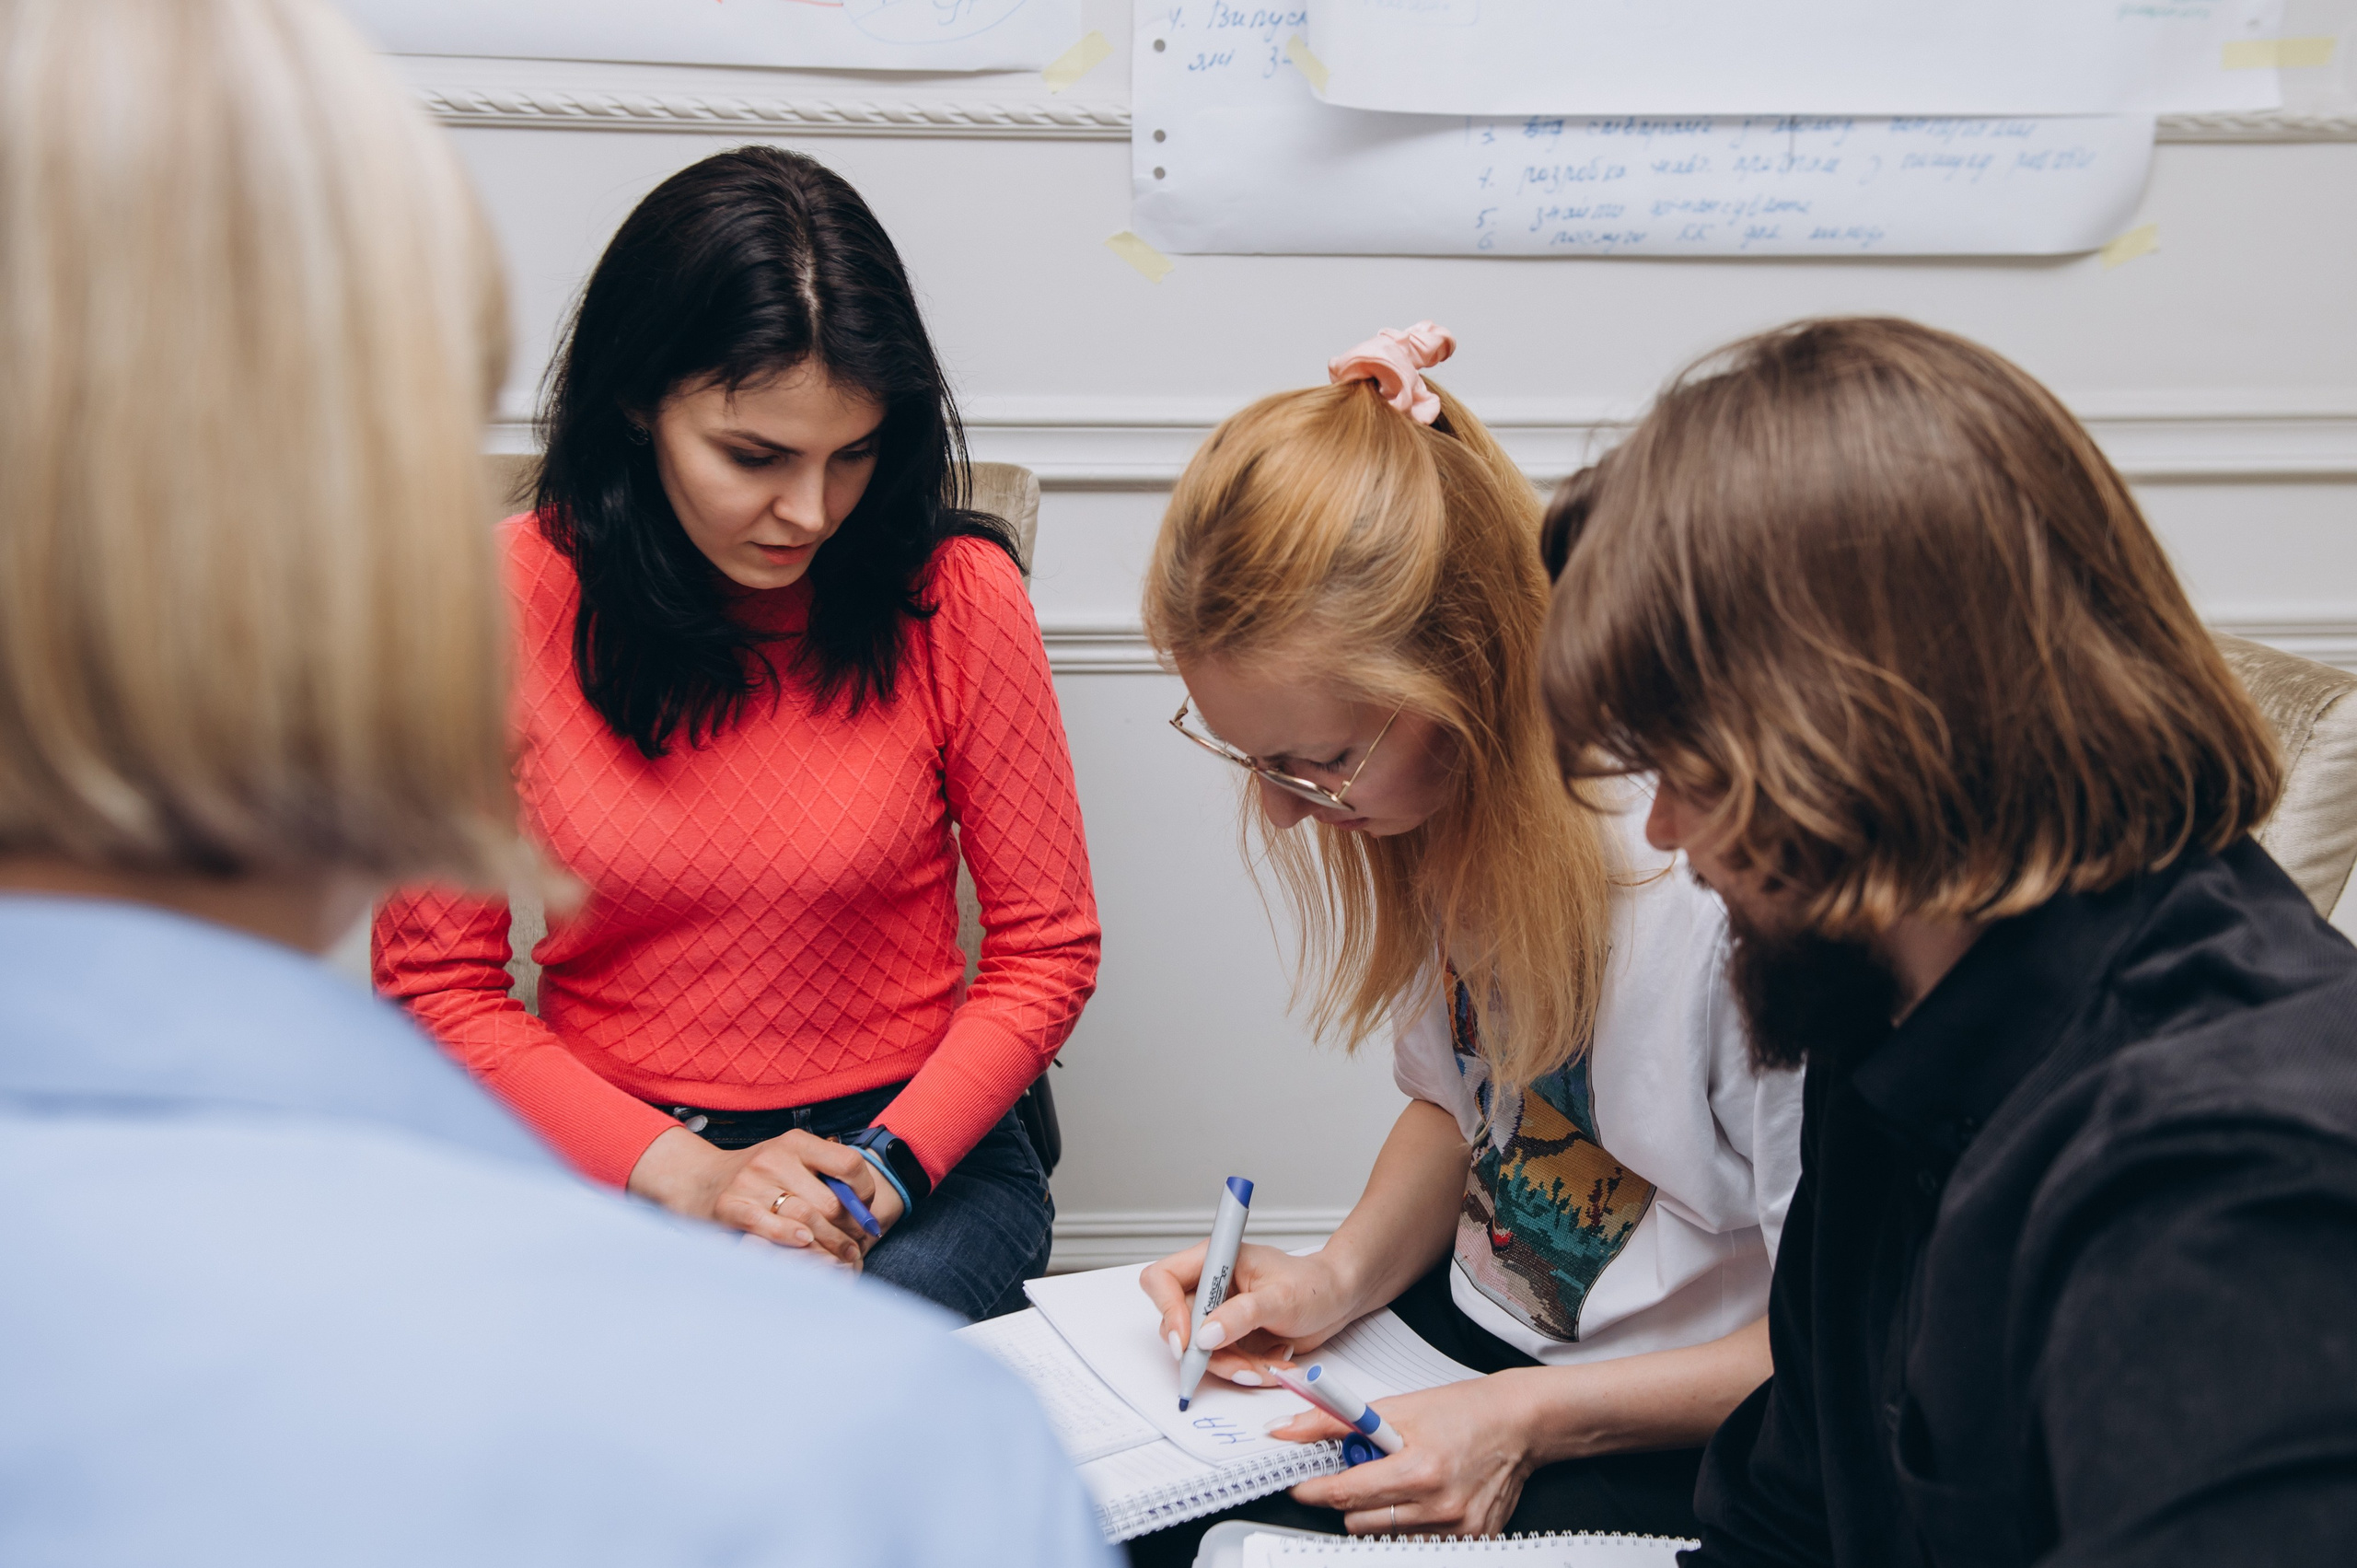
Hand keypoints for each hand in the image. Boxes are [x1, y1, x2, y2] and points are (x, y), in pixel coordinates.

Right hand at [628, 1126, 903, 1265]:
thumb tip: (867, 1209)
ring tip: (842, 1258)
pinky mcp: (729, 1205)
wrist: (696, 1180)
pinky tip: (803, 1242)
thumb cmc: (757, 1178)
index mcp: (796, 1143)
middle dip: (849, 1229)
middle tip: (858, 1247)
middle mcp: (774, 1157)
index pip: (848, 1163)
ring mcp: (750, 1181)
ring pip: (805, 1215)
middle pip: (830, 1200)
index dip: (865, 1191)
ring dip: (829, 1243)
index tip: (866, 1211)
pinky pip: (764, 1222)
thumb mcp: (791, 1163)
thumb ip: (824, 1176)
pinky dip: (787, 1235)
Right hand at [1138, 1241, 1362, 1387]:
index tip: (1186, 1341)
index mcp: (1215, 1260)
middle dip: (1207, 1353)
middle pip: (1178, 1324)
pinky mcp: (1232, 1337)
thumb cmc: (1314, 1284)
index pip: (1163, 1279)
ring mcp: (1219, 1314)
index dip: (1166, 1310)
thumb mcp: (1280, 1298)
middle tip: (1240, 1366)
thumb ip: (1241, 1315)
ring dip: (1232, 1367)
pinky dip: (1246, 1370)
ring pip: (1201, 1351)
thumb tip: (1205, 1335)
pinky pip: (1223, 1362)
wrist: (1338, 1300)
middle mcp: (1211, 1287)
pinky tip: (1274, 1365)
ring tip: (1268, 1369)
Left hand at [1281, 1371, 1543, 1535]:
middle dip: (1349, 1498)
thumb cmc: (1463, 1410)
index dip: (1313, 1490)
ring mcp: (1457, 1529)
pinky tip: (1423, 1496)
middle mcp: (1440, 1506)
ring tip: (1399, 1480)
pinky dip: (1408, 1521)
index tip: (1299, 1487)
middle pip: (1358, 1521)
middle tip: (1364, 1471)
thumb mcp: (1396, 1407)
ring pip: (1383, 1535)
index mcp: (1420, 1469)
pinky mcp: (1471, 1540)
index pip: (1346, 1494)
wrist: (1518, 1423)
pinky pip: (1415, 1541)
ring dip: (1378, 1511)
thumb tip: (1288, 1431)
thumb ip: (1335, 1421)